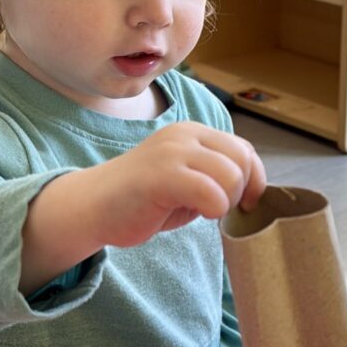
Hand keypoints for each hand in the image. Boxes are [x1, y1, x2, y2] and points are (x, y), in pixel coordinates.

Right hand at [19, 123, 265, 294]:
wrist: (93, 207)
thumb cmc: (143, 199)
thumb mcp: (188, 179)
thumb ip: (216, 175)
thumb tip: (253, 188)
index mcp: (193, 133)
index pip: (244, 149)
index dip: (254, 179)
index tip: (244, 202)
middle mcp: (184, 135)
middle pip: (242, 159)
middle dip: (240, 191)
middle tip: (218, 208)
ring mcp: (172, 152)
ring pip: (231, 175)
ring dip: (226, 201)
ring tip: (203, 210)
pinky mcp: (161, 174)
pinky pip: (210, 191)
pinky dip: (214, 208)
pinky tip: (198, 213)